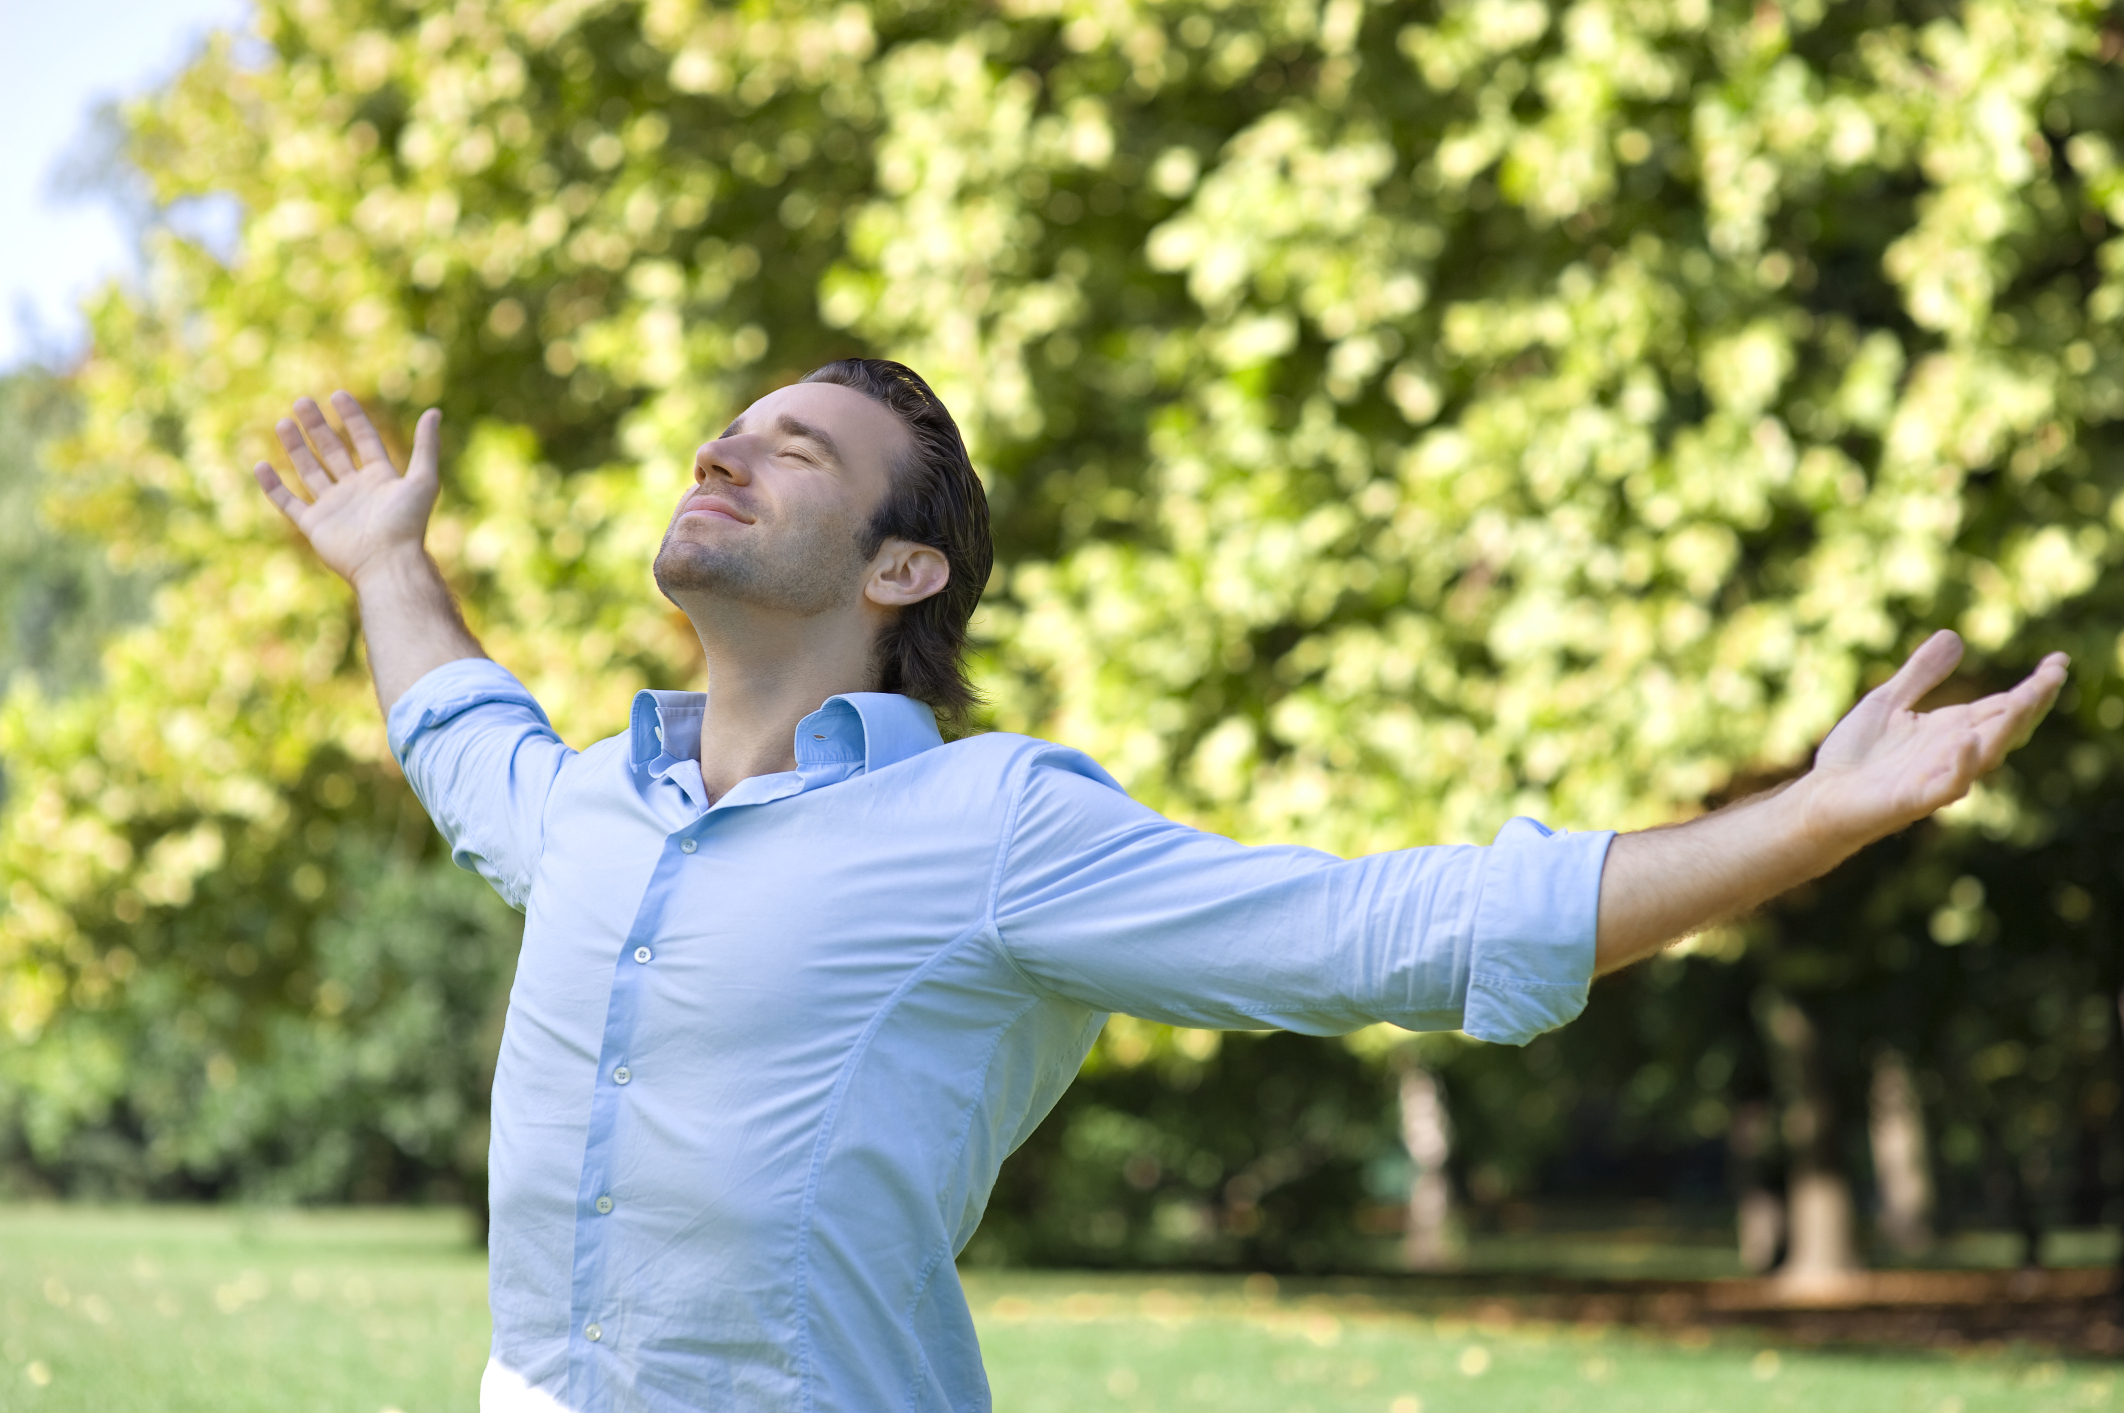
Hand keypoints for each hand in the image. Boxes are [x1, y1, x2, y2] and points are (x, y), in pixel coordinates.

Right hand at [253, 392, 440, 585]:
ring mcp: (334, 507)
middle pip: (333, 451)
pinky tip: (261, 466)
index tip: (338, 395)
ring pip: (310, 471)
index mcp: (381, 478)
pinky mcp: (314, 525)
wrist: (387, 563)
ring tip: (283, 423)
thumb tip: (435, 411)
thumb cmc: (407, 524)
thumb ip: (427, 446)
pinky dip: (274, 486)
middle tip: (302, 402)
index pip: (364, 440)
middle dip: (318, 427)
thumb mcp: (423, 480)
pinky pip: (289, 503)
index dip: (353, 417)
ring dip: (296, 448)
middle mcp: (356, 490)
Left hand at [1798, 629, 2068, 848]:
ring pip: (1986, 753)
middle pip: (2005, 726)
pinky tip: (1966, 740)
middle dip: (2032, 702)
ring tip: (2027, 698)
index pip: (2003, 705)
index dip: (2033, 686)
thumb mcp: (1887, 701)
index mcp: (1952, 729)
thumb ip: (1920, 673)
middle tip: (2056, 673)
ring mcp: (1938, 776)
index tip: (2060, 660)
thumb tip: (1954, 636)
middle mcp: (1954, 752)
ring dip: (2008, 727)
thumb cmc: (1856, 756)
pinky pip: (1947, 785)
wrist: (1822, 797)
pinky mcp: (1916, 799)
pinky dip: (1961, 764)